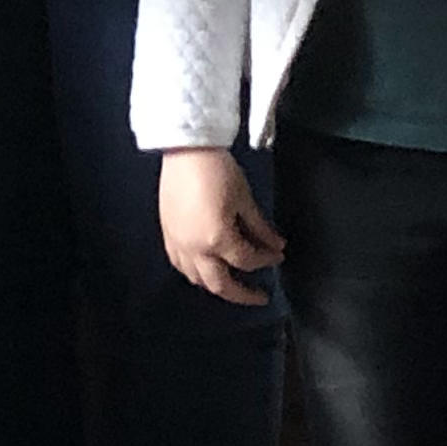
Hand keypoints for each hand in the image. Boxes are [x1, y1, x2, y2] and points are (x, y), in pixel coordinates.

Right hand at [158, 148, 284, 304]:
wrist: (186, 149)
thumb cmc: (218, 170)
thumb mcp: (245, 199)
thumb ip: (260, 228)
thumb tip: (276, 245)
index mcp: (218, 239)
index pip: (247, 260)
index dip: (266, 260)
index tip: (278, 255)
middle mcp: (195, 249)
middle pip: (220, 284)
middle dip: (242, 294)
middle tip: (259, 295)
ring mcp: (178, 244)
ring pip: (197, 279)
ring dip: (217, 285)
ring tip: (233, 281)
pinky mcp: (167, 235)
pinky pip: (180, 265)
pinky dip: (195, 272)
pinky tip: (206, 266)